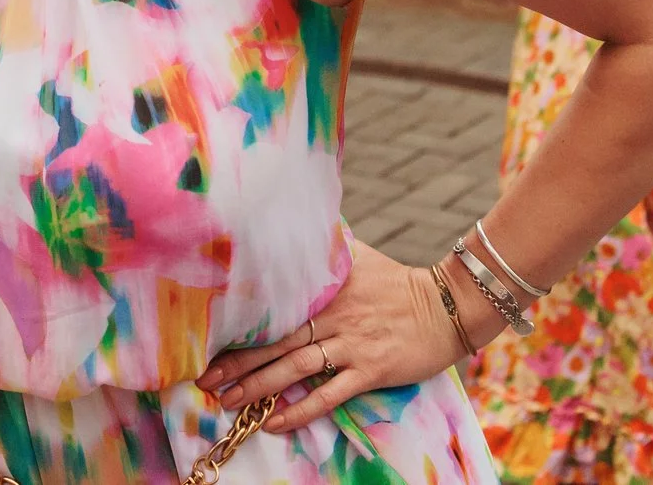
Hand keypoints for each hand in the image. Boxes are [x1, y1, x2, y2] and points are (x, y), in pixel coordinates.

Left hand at [196, 243, 471, 433]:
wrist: (447, 305)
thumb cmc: (399, 283)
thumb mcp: (358, 258)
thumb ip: (324, 252)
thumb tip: (289, 232)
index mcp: (325, 289)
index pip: (274, 308)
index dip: (241, 326)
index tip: (209, 338)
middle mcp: (333, 316)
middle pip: (276, 341)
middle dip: (237, 362)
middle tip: (204, 379)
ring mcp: (351, 344)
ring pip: (295, 368)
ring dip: (258, 387)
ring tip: (228, 401)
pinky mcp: (370, 369)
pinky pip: (329, 394)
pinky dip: (301, 410)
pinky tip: (275, 421)